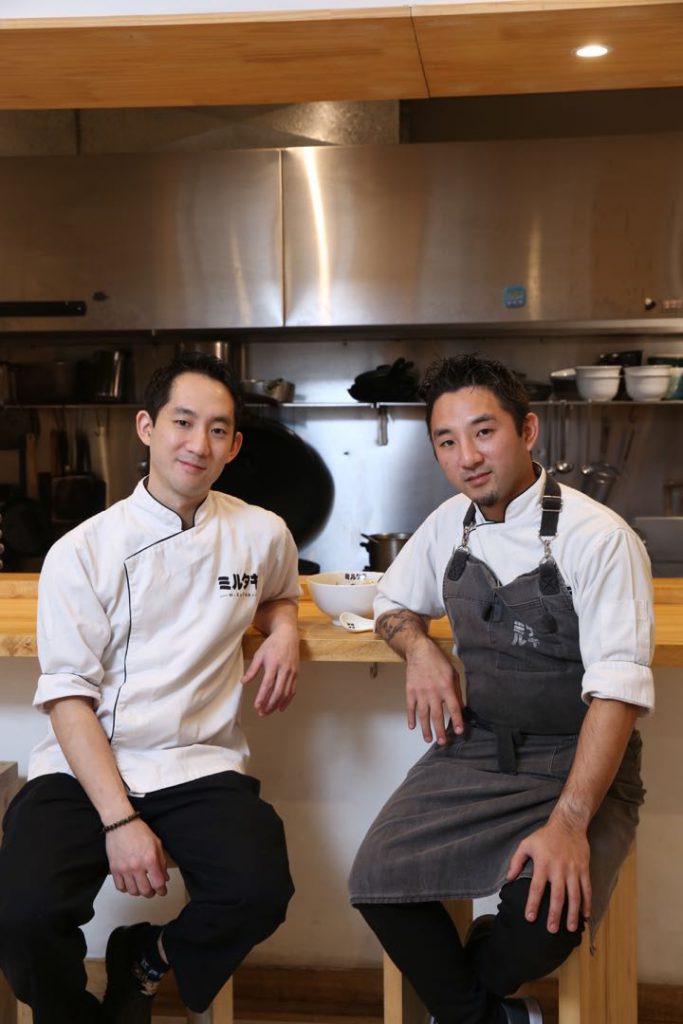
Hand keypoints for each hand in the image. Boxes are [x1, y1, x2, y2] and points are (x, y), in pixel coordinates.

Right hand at [106, 818, 169, 897]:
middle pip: (145, 891)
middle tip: (152, 891)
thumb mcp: (156, 843)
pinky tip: (129, 883)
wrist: (121, 824)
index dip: (162, 890)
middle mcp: (137, 866)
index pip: (158, 883)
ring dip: (138, 891)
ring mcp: (124, 869)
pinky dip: (125, 888)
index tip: (162, 891)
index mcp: (150, 859)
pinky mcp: (114, 869)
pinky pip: (120, 887)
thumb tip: (165, 877)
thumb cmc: (139, 831)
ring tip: (141, 886)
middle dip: (150, 893)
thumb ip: (161, 862)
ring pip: (132, 891)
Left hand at [241, 623, 298, 714]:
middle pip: (278, 692)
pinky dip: (287, 700)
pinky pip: (292, 690)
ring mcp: (292, 673)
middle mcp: (284, 670)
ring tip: (268, 712)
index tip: (257, 706)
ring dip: (277, 705)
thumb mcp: (259, 655)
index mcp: (273, 665)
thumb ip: (252, 670)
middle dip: (270, 704)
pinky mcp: (296, 674)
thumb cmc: (271, 645)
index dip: (262, 697)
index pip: (268, 685)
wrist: (288, 636)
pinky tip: (281, 707)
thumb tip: (243, 682)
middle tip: (261, 713)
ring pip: (286, 693)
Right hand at [405, 637, 463, 744]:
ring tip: (429, 739)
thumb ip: (457, 691)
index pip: (454, 708)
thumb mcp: (453, 674)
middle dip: (440, 731)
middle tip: (442, 742)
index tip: (459, 731)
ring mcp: (420, 693)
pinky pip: (410, 708)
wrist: (419, 651)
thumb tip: (461, 707)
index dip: (457, 721)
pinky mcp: (410, 691)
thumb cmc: (438, 661)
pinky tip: (413, 727)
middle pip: (438, 716)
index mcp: (447, 687)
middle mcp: (434, 692)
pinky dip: (411, 718)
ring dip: (426, 729)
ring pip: (423, 715)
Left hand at [506, 818, 590, 932]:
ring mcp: (573, 870)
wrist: (568, 825)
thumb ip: (516, 861)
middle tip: (551, 929)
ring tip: (570, 928)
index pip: (536, 887)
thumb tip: (509, 878)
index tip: (530, 918)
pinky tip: (585, 915)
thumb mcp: (526, 844)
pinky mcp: (583, 869)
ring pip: (574, 895)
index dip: (533, 903)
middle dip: (554, 914)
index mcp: (543, 863)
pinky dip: (587, 903)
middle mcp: (559, 868)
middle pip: (557, 895)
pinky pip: (587, 888)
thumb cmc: (545, 836)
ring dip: (573, 913)